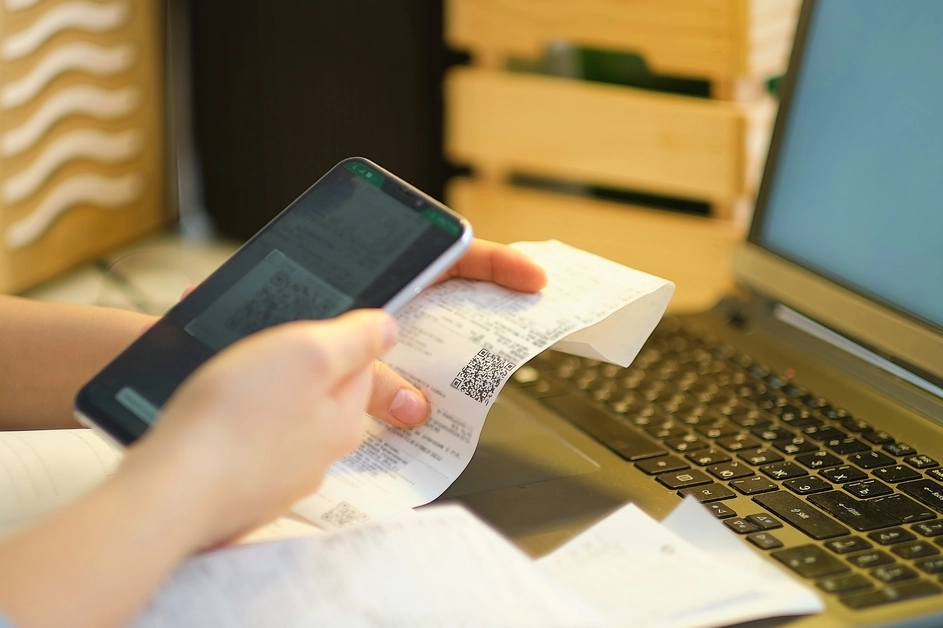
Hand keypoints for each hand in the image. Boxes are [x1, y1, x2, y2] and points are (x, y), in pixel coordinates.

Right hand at [118, 309, 395, 547]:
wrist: (168, 489)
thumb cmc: (236, 417)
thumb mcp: (307, 353)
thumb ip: (354, 338)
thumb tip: (387, 328)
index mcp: (343, 422)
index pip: (358, 365)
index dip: (328, 336)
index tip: (295, 327)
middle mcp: (317, 456)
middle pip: (314, 391)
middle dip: (284, 363)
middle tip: (248, 348)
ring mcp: (274, 479)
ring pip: (273, 415)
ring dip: (249, 388)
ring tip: (217, 373)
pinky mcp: (235, 490)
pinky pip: (238, 441)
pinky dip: (223, 419)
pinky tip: (199, 411)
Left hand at [177, 239, 545, 427]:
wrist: (165, 355)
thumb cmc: (223, 328)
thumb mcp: (310, 354)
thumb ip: (367, 380)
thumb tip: (419, 409)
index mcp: (360, 270)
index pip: (440, 254)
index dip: (491, 263)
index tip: (532, 278)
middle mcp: (360, 295)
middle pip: (438, 292)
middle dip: (483, 302)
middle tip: (524, 316)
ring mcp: (347, 327)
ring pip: (411, 336)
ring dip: (443, 358)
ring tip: (477, 379)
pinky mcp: (331, 359)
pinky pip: (378, 373)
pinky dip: (399, 392)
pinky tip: (414, 419)